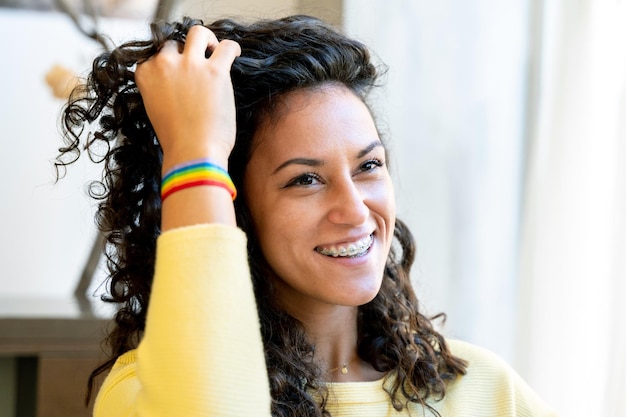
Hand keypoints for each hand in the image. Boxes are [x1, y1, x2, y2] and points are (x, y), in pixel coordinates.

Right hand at [135, 25, 240, 167]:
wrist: (192, 153)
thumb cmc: (177, 140)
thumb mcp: (155, 110)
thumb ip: (160, 89)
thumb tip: (178, 82)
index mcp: (145, 74)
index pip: (154, 55)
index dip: (169, 63)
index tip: (179, 73)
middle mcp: (164, 64)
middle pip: (175, 44)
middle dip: (186, 54)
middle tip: (198, 68)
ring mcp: (190, 65)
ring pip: (198, 33)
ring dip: (207, 40)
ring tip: (214, 51)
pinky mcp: (215, 71)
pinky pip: (227, 47)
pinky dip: (232, 48)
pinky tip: (234, 54)